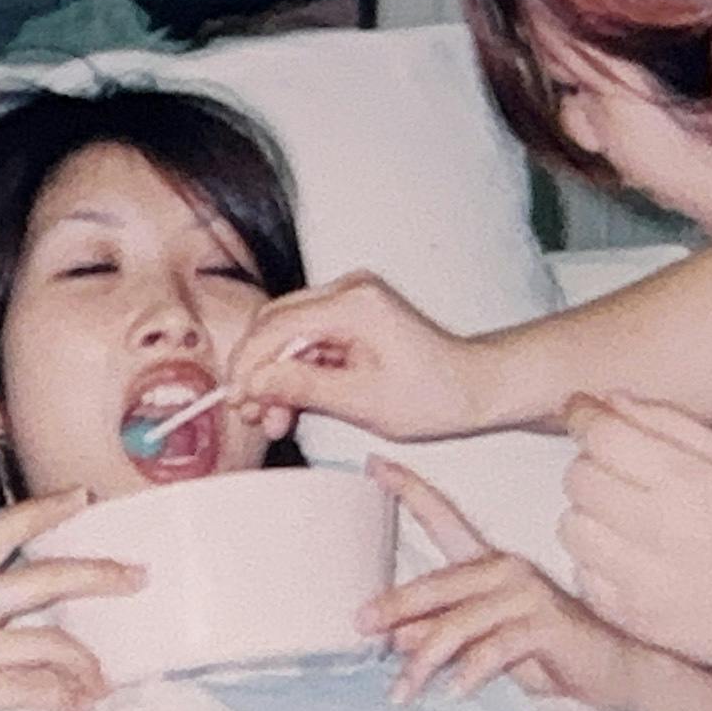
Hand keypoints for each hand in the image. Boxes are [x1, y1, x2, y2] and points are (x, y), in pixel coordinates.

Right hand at [0, 494, 138, 710]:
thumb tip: (17, 631)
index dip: (43, 510)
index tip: (82, 497)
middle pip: (40, 575)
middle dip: (97, 573)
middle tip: (136, 577)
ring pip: (49, 637)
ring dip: (87, 661)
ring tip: (101, 682)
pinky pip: (35, 687)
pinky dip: (65, 697)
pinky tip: (76, 707)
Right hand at [228, 271, 486, 441]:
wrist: (475, 387)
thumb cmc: (436, 395)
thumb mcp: (363, 402)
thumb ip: (303, 388)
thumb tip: (255, 383)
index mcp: (355, 304)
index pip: (278, 326)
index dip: (249, 364)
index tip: (235, 399)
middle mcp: (350, 291)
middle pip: (276, 323)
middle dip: (258, 371)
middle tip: (250, 413)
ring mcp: (351, 301)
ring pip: (288, 333)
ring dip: (275, 375)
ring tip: (273, 419)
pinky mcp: (353, 316)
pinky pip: (308, 339)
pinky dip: (296, 371)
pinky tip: (292, 404)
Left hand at [361, 458, 648, 709]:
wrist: (613, 669)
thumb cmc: (548, 653)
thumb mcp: (484, 644)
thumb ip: (444, 635)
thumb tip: (395, 637)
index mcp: (490, 565)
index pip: (443, 518)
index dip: (408, 489)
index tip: (372, 465)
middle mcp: (507, 570)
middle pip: (440, 581)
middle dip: (396, 604)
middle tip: (361, 623)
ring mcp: (528, 595)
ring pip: (460, 621)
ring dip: (426, 659)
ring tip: (403, 691)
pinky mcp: (545, 624)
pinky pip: (496, 646)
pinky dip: (472, 670)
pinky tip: (456, 690)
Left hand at [555, 392, 711, 684]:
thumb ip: (671, 424)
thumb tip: (610, 400)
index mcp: (686, 482)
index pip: (603, 436)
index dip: (583, 416)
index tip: (581, 411)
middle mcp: (655, 528)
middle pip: (578, 478)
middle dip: (590, 464)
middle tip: (617, 472)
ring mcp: (637, 579)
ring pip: (570, 527)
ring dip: (589, 515)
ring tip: (623, 520)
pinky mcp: (628, 616)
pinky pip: (581, 575)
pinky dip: (596, 562)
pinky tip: (630, 559)